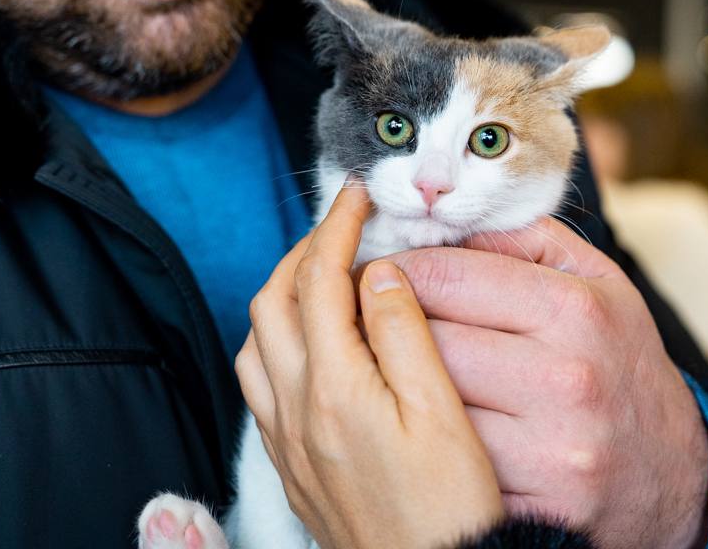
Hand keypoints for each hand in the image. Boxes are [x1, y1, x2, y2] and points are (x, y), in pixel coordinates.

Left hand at [235, 184, 504, 548]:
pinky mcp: (292, 467)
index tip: (359, 196)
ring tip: (327, 278)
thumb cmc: (451, 510)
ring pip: (257, 344)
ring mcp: (287, 442)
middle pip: (273, 304)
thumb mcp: (443, 413)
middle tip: (344, 228)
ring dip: (283, 297)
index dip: (337, 227)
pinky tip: (315, 347)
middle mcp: (294, 412)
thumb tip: (378, 271)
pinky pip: (261, 385)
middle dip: (303, 252)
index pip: (319, 280)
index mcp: (334, 388)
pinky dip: (279, 342)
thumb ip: (404, 333)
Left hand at [388, 219, 707, 548]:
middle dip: (391, 328)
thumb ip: (528, 240)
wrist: (675, 471)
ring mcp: (552, 450)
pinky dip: (433, 447)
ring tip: (394, 375)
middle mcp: (566, 379)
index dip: (401, 270)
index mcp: (575, 310)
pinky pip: (452, 467)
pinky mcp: (539, 506)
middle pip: (429, 342)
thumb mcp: (599, 282)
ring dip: (402, 390)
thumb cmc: (619, 361)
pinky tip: (429, 432)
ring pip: (431, 408)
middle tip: (371, 323)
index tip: (383, 273)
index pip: (449, 276)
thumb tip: (446, 222)